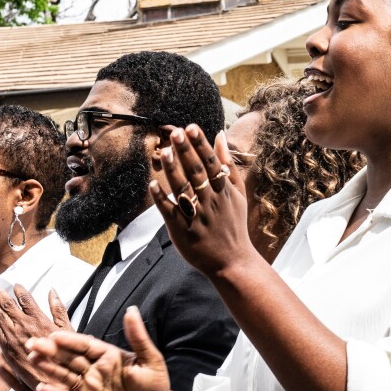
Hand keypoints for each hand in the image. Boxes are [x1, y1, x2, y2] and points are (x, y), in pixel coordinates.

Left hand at [0, 285, 69, 390]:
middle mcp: (24, 326)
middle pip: (8, 306)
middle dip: (2, 296)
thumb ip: (59, 309)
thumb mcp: (67, 330)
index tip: (15, 286)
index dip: (19, 291)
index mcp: (39, 319)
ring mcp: (13, 337)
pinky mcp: (6, 349)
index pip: (25, 299)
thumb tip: (52, 291)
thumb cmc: (62, 355)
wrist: (51, 379)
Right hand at [27, 306, 169, 390]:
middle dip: (50, 350)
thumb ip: (138, 337)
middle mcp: (93, 368)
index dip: (69, 340)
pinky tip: (41, 388)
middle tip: (31, 343)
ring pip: (63, 375)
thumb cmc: (154, 384)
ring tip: (31, 360)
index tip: (54, 335)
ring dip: (47, 368)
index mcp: (106, 354)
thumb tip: (132, 310)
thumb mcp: (151, 360)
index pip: (84, 344)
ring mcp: (87, 387)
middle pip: (68, 357)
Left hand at [152, 125, 258, 276]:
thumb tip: (220, 135)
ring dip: (173, 170)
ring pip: (183, 190)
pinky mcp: (182, 231)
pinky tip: (152, 184)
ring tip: (164, 152)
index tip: (191, 128)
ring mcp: (196, 216)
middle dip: (186, 152)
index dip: (201, 145)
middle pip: (197, 173)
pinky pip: (170, 212)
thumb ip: (229, 165)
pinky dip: (161, 198)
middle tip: (175, 132)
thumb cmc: (234, 225)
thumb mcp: (238, 194)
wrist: (233, 262)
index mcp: (224, 191)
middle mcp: (210, 202)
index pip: (211, 163)